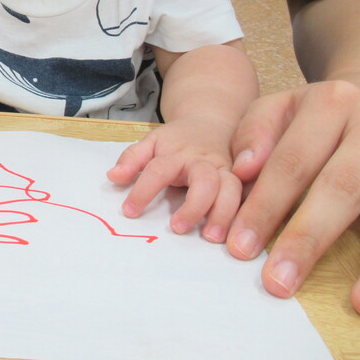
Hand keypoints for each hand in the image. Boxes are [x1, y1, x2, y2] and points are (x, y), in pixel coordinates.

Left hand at [107, 115, 242, 241]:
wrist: (212, 123)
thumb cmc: (178, 139)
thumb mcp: (152, 141)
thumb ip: (132, 158)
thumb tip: (113, 177)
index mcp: (177, 153)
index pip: (159, 170)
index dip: (143, 191)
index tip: (129, 212)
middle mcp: (204, 162)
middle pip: (205, 180)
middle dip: (193, 205)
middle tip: (177, 229)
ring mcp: (226, 171)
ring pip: (232, 190)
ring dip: (223, 214)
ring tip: (211, 237)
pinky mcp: (242, 182)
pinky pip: (246, 199)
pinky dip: (242, 216)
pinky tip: (233, 235)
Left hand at [227, 80, 359, 318]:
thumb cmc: (323, 115)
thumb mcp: (281, 107)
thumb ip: (255, 132)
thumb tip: (243, 170)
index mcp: (334, 103)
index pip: (293, 161)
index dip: (265, 206)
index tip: (241, 250)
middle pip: (346, 185)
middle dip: (310, 237)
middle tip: (280, 283)